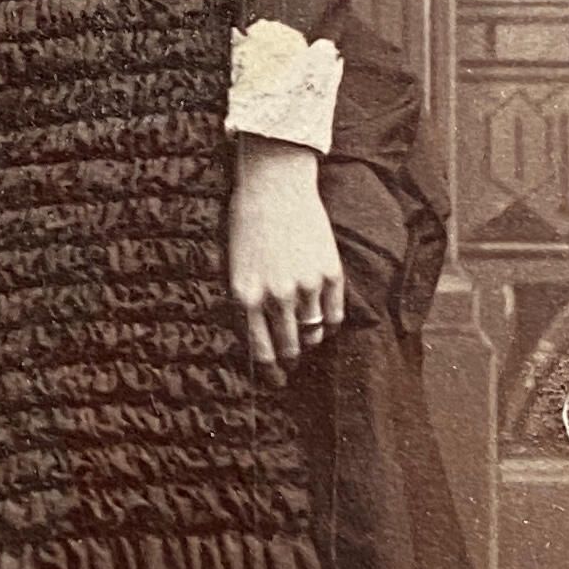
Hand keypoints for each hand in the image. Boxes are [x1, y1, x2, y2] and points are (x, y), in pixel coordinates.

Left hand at [228, 137, 345, 382]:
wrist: (274, 187)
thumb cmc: (246, 225)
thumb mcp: (234, 269)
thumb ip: (247, 304)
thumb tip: (259, 341)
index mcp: (245, 297)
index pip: (260, 352)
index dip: (269, 372)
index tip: (274, 382)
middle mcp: (275, 297)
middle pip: (289, 348)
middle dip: (290, 362)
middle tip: (291, 367)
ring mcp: (305, 286)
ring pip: (312, 334)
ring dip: (310, 343)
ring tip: (307, 343)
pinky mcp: (329, 273)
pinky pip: (334, 314)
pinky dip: (330, 325)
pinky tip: (325, 324)